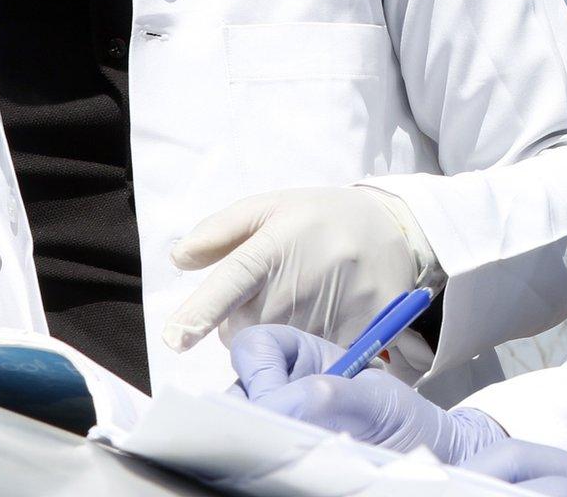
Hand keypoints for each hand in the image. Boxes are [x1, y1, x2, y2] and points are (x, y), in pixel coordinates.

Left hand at [165, 186, 437, 357]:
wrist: (392, 229)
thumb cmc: (319, 219)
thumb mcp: (270, 207)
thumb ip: (221, 230)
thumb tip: (179, 259)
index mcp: (275, 246)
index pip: (230, 282)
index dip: (200, 312)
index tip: (175, 338)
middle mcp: (301, 281)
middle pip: (245, 330)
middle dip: (246, 320)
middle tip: (274, 292)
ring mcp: (331, 309)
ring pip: (278, 348)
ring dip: (278, 335)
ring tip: (303, 301)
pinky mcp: (357, 331)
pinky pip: (313, 358)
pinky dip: (309, 348)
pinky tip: (321, 319)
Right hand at [230, 324, 503, 462]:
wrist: (430, 462)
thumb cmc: (406, 422)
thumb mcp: (379, 401)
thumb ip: (332, 395)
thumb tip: (283, 403)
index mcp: (303, 360)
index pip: (256, 347)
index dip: (258, 369)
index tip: (277, 398)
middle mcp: (284, 392)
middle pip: (238, 392)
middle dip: (254, 413)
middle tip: (288, 436)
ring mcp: (280, 426)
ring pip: (241, 430)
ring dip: (263, 443)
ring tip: (304, 456)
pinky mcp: (279, 460)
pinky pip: (254, 461)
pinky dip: (270, 466)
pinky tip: (298, 472)